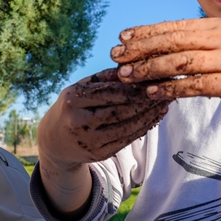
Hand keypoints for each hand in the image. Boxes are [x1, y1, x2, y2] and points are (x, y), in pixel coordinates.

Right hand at [37, 68, 170, 167]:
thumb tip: (136, 65)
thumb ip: (107, 77)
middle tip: (167, 91)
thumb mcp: (83, 87)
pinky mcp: (98, 154)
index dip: (135, 87)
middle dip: (146, 101)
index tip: (156, 79)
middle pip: (121, 110)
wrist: (54, 140)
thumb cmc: (74, 105)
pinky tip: (154, 118)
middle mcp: (78, 121)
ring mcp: (88, 141)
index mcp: (73, 99)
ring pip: (126, 127)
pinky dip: (143, 128)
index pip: (110, 92)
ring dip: (149, 116)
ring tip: (164, 104)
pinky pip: (126, 140)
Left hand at [110, 18, 220, 116]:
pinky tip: (151, 93)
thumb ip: (208, 44)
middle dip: (140, 49)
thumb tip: (176, 49)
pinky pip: (194, 85)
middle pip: (172, 40)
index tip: (121, 38)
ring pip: (179, 61)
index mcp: (220, 26)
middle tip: (114, 57)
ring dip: (148, 69)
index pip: (175, 26)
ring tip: (125, 75)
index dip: (146, 32)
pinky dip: (170, 88)